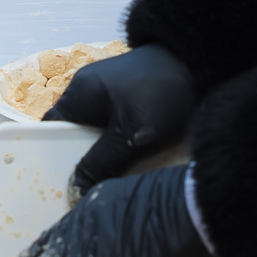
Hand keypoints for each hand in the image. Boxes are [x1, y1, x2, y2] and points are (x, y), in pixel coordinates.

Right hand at [43, 43, 197, 193]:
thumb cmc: (162, 94)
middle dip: (83, 162)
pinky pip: (119, 129)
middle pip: (76, 135)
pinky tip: (134, 164)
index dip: (52, 157)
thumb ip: (100, 164)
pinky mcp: (134, 99)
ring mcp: (113, 94)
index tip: (58, 185)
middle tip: (88, 190)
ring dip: (107, 156)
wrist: (204, 66)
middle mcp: (91, 91)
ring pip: (100, 135)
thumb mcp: (130, 137)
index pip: (52, 129)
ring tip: (111, 182)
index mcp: (80, 93)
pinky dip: (124, 146)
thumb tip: (74, 190)